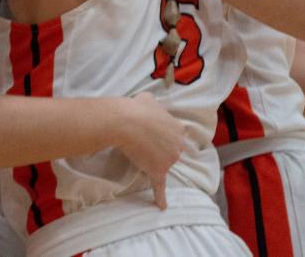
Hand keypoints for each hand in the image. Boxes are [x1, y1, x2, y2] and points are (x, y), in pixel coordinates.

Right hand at [116, 93, 183, 209]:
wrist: (126, 122)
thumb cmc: (136, 109)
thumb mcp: (148, 100)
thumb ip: (153, 105)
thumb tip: (150, 104)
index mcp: (177, 128)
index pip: (177, 134)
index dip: (165, 133)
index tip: (156, 133)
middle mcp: (177, 145)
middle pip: (173, 150)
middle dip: (162, 148)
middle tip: (146, 143)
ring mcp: (169, 160)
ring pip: (165, 164)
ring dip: (155, 162)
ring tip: (141, 155)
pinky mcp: (158, 172)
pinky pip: (160, 187)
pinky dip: (161, 197)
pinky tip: (162, 205)